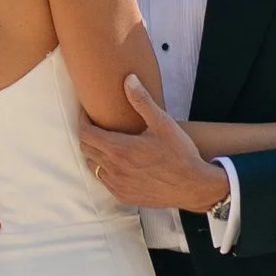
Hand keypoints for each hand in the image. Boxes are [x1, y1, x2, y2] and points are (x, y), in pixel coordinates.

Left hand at [77, 79, 233, 215]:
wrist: (193, 186)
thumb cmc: (180, 154)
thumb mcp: (162, 123)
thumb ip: (142, 100)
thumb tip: (129, 79)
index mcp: (119, 149)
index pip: (86, 134)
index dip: (83, 121)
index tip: (87, 113)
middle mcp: (114, 169)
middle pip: (86, 149)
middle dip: (87, 135)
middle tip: (97, 125)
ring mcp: (117, 185)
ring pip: (93, 167)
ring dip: (95, 153)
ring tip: (107, 143)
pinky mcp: (124, 196)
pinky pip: (104, 182)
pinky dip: (105, 170)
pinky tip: (118, 163)